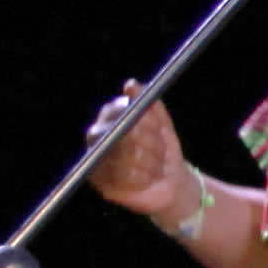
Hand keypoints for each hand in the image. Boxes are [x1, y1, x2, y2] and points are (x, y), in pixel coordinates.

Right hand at [89, 93, 188, 218]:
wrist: (170, 182)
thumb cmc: (164, 149)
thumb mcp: (162, 123)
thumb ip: (148, 102)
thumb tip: (131, 85)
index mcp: (109, 117)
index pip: (120, 111)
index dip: (144, 121)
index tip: (159, 129)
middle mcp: (97, 136)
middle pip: (125, 133)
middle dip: (152, 143)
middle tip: (162, 151)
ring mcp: (96, 159)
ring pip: (128, 156)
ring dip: (152, 162)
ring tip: (157, 166)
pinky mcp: (100, 182)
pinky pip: (126, 176)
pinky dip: (144, 178)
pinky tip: (147, 179)